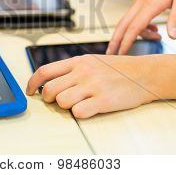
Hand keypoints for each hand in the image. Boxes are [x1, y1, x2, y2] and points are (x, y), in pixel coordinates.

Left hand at [26, 54, 157, 117]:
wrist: (145, 74)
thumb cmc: (118, 69)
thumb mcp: (92, 61)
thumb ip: (72, 69)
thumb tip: (50, 80)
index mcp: (78, 61)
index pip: (44, 71)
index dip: (32, 83)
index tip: (29, 91)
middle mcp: (82, 72)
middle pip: (49, 90)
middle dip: (49, 99)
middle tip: (58, 101)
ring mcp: (93, 86)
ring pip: (61, 102)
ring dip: (66, 106)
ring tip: (80, 102)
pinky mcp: (103, 101)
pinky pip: (78, 113)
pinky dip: (80, 114)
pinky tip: (90, 108)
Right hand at [107, 0, 175, 54]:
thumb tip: (173, 37)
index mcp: (151, 3)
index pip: (135, 27)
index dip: (127, 41)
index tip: (120, 53)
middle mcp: (141, 0)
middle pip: (123, 24)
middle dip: (116, 40)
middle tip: (110, 55)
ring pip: (130, 19)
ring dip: (137, 33)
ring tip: (157, 37)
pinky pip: (134, 13)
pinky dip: (139, 24)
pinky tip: (154, 27)